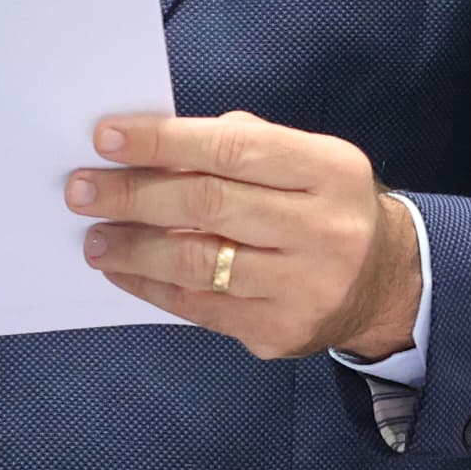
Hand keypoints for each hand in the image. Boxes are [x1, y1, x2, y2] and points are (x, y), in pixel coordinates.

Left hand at [69, 111, 420, 361]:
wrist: (387, 283)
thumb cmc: (328, 207)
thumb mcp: (308, 160)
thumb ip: (243, 145)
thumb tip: (155, 149)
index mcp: (329, 170)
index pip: (234, 147)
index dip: (164, 141)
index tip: (107, 139)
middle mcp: (323, 228)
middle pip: (209, 203)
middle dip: (134, 195)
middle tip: (83, 190)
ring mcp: (303, 285)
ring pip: (198, 262)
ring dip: (134, 247)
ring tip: (96, 238)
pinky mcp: (279, 330)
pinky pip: (200, 307)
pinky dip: (152, 286)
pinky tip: (125, 270)